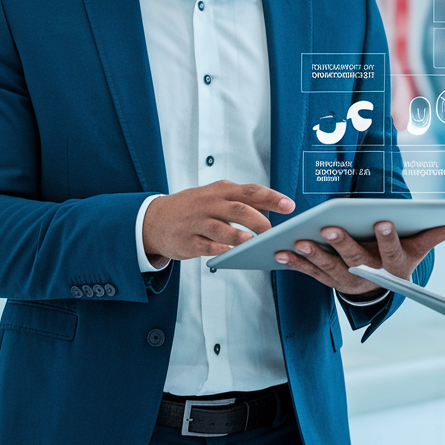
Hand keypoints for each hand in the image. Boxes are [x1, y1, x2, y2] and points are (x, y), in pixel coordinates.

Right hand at [141, 180, 293, 264]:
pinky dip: (221, 250)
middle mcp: (210, 204)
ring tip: (255, 243)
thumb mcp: (215, 196)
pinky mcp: (189, 241)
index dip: (272, 198)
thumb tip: (273, 208)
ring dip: (241, 237)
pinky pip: (207, 246)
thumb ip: (241, 202)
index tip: (290, 206)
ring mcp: (198, 222)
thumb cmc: (193, 208)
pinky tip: (232, 253)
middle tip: (274, 231)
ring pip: (223, 228)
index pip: (251, 191)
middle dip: (260, 220)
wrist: (154, 219)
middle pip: (239, 209)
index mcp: (221, 191)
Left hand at [274, 221, 444, 296]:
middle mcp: (369, 276)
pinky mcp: (328, 281)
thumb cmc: (398, 261)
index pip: (392, 252)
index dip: (389, 238)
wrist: (382, 291)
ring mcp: (346, 281)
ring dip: (313, 255)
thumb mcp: (415, 252)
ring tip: (300, 240)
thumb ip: (428, 237)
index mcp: (392, 267)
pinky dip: (295, 263)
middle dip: (342, 244)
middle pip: (356, 260)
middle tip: (330, 227)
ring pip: (329, 268)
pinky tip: (281, 251)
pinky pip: (310, 272)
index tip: (384, 220)